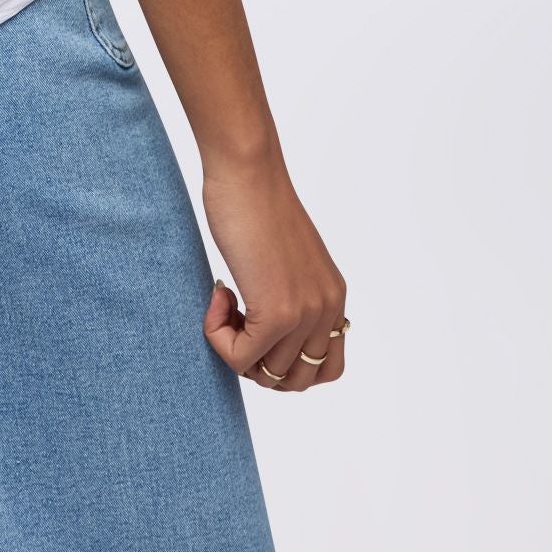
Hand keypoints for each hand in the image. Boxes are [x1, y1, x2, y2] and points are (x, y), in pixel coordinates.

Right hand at [201, 156, 345, 392]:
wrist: (247, 170)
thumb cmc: (254, 202)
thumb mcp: (286, 260)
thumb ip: (289, 296)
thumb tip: (265, 340)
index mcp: (333, 297)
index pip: (325, 367)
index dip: (284, 361)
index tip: (255, 325)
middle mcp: (328, 309)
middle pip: (296, 380)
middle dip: (259, 363)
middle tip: (235, 319)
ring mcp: (305, 313)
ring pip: (268, 375)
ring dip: (235, 349)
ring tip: (224, 302)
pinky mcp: (277, 313)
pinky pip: (241, 359)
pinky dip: (218, 337)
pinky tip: (218, 294)